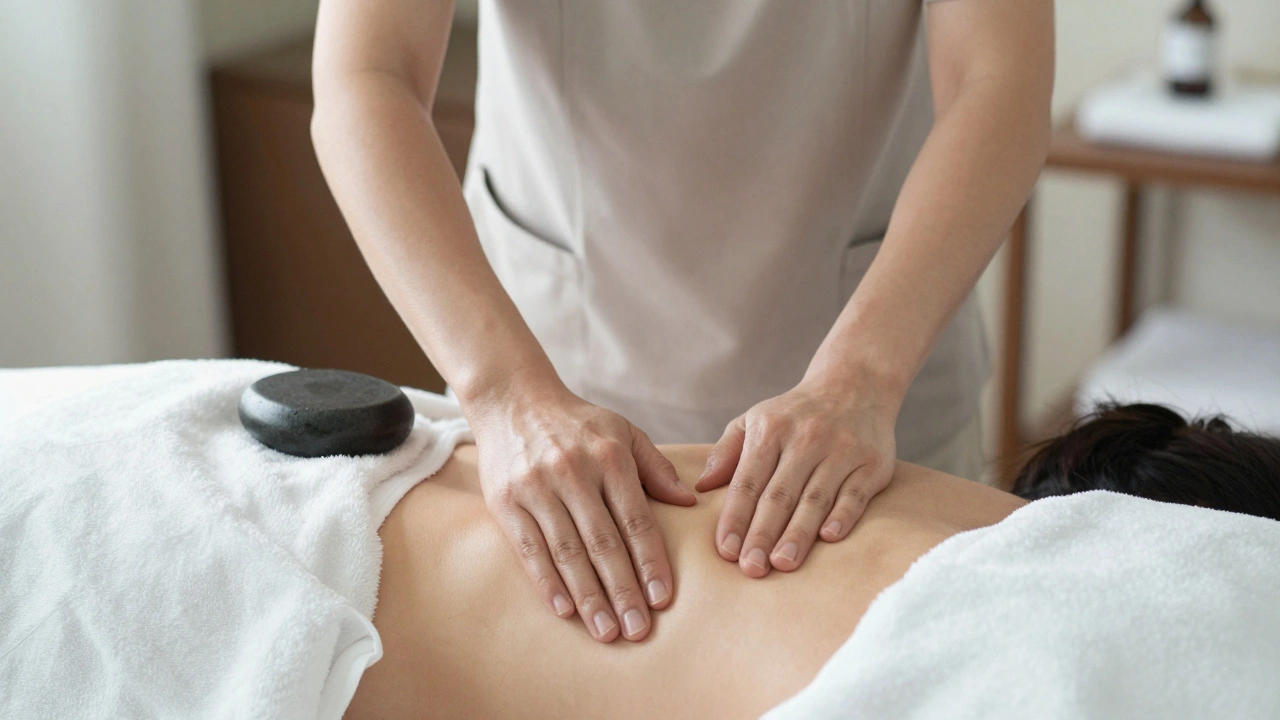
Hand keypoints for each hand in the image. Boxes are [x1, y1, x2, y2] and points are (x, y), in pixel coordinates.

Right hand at [470, 383, 695, 642]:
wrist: (512, 399)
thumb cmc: (575, 423)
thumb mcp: (622, 431)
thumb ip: (655, 467)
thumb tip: (689, 503)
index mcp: (609, 457)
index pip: (636, 519)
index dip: (651, 562)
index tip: (663, 599)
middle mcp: (573, 472)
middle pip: (603, 543)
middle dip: (623, 591)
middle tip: (639, 630)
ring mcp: (537, 487)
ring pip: (567, 552)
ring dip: (589, 597)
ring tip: (607, 632)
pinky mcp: (506, 501)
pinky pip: (529, 549)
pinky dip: (548, 583)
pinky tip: (565, 611)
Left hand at [695, 373, 897, 577]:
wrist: (855, 384)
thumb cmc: (795, 413)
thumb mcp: (755, 419)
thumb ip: (727, 452)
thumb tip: (702, 488)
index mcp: (771, 430)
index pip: (748, 481)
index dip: (735, 517)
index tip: (725, 551)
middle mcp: (806, 438)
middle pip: (779, 494)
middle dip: (763, 533)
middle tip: (751, 569)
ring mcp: (841, 450)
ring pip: (815, 497)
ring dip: (798, 533)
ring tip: (782, 563)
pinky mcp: (872, 462)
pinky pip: (856, 493)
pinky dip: (843, 515)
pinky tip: (829, 538)